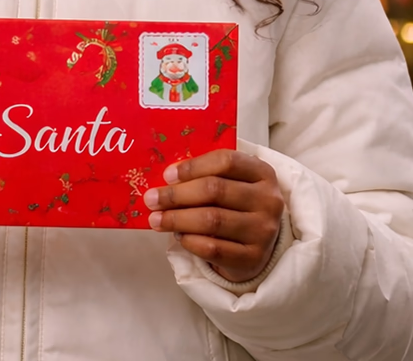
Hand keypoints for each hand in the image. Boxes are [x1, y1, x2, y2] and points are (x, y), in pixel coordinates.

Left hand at [144, 149, 283, 282]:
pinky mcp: (253, 258)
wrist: (256, 244)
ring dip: (177, 219)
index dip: (193, 166)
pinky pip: (214, 248)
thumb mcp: (229, 181)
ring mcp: (263, 231)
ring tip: (157, 219)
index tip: (167, 175)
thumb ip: (204, 173)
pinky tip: (179, 236)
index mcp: (262, 173)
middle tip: (151, 199)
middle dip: (176, 195)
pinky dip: (190, 241)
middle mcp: (268, 200)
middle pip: (215, 190)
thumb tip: (166, 177)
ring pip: (212, 220)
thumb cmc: (235, 203)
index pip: (226, 161)